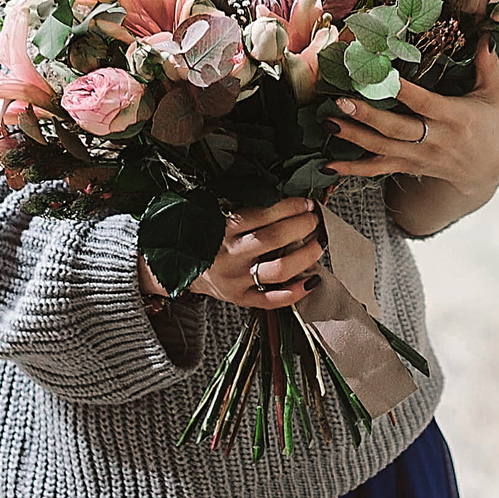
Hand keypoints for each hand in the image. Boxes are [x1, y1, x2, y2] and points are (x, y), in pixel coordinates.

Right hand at [148, 197, 324, 308]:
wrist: (180, 269)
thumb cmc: (207, 236)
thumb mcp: (216, 214)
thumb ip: (245, 208)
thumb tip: (286, 197)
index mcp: (223, 228)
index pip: (262, 214)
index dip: (289, 207)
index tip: (307, 203)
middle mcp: (230, 255)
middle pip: (273, 240)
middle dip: (301, 227)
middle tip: (316, 220)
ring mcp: (236, 279)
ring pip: (277, 270)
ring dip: (305, 256)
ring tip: (318, 245)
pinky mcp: (241, 299)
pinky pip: (272, 300)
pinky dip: (295, 292)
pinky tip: (311, 280)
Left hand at [327, 40, 498, 200]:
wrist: (486, 169)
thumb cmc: (490, 123)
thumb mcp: (495, 93)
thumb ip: (488, 64)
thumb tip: (486, 34)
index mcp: (454, 117)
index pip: (425, 104)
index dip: (405, 92)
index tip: (383, 77)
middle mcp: (434, 139)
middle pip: (396, 129)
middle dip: (367, 115)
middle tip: (340, 101)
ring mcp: (418, 156)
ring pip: (382, 149)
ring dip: (353, 136)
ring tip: (328, 122)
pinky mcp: (408, 166)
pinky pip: (377, 169)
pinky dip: (353, 169)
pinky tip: (328, 165)